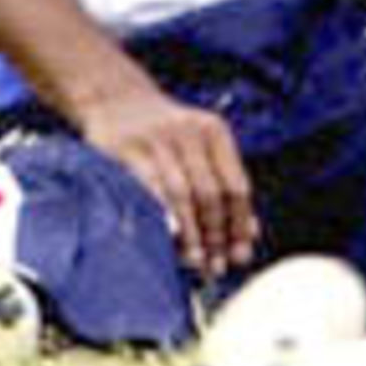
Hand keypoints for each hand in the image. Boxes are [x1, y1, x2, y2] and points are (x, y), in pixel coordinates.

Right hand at [81, 85, 258, 279]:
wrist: (115, 98)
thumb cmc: (166, 135)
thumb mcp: (200, 146)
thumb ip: (225, 183)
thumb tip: (250, 234)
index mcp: (214, 132)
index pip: (236, 185)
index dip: (240, 224)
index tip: (240, 255)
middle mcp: (189, 132)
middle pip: (211, 193)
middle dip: (216, 235)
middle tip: (216, 267)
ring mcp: (157, 140)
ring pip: (181, 195)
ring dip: (190, 234)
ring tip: (195, 262)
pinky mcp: (126, 149)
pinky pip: (148, 190)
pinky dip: (160, 216)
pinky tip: (166, 239)